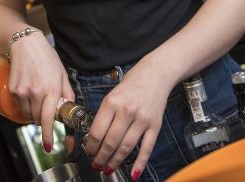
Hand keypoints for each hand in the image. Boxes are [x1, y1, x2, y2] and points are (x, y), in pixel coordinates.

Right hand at [8, 32, 74, 152]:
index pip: (49, 119)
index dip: (49, 135)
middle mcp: (36, 92)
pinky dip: (26, 106)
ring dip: (35, 113)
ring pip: (29, 115)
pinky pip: (21, 107)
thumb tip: (69, 110)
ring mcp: (22, 92)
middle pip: (39, 120)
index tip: (48, 146)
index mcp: (52, 89)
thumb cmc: (47, 57)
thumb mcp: (62, 74)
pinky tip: (29, 92)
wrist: (25, 43)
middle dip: (45, 119)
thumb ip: (67, 93)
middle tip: (47, 106)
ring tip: (38, 96)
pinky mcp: (13, 90)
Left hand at [84, 61, 171, 178]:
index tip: (88, 152)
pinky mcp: (155, 125)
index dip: (91, 146)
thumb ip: (105, 114)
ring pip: (126, 147)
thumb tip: (96, 137)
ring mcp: (142, 119)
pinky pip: (146, 148)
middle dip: (101, 158)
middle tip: (96, 165)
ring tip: (108, 169)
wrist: (156, 74)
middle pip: (110, 142)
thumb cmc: (132, 83)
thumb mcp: (112, 94)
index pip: (97, 131)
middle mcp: (127, 111)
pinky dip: (140, 163)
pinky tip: (133, 173)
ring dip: (115, 162)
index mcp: (112, 102)